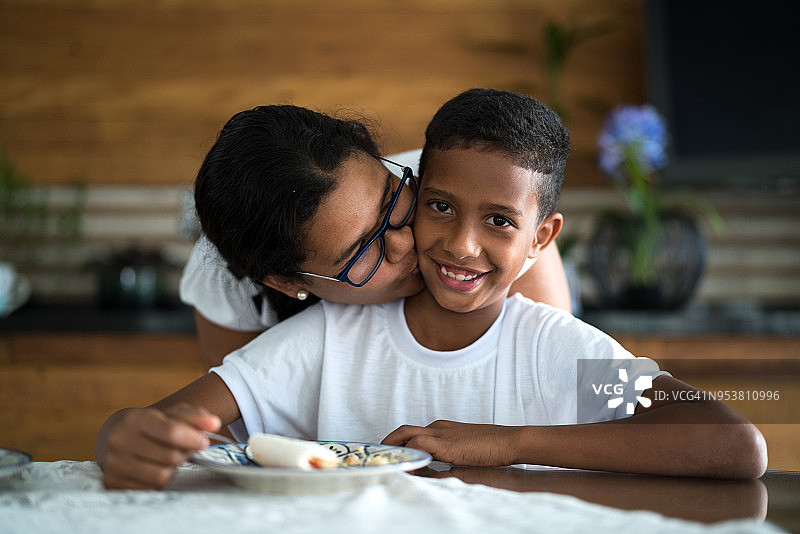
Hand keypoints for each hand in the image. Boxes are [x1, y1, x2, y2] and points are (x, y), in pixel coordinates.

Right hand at [98, 403, 220, 489]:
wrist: (111, 436)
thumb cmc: (148, 425)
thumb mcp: (169, 414)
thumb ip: (194, 417)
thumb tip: (214, 424)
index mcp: (136, 419)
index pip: (171, 432)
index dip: (193, 439)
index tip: (204, 442)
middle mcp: (121, 441)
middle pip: (171, 456)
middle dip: (183, 453)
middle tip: (182, 448)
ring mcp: (115, 464)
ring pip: (162, 475)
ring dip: (172, 468)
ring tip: (168, 458)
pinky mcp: (113, 483)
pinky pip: (150, 488)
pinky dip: (159, 480)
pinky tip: (154, 468)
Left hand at [381, 420, 516, 465]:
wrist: (509, 441)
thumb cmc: (491, 449)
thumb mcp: (461, 455)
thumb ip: (442, 461)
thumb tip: (424, 472)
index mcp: (440, 429)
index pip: (411, 433)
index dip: (397, 444)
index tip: (389, 456)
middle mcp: (437, 427)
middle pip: (403, 431)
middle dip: (387, 444)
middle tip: (379, 459)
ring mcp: (440, 433)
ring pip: (406, 435)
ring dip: (393, 449)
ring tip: (386, 463)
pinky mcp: (445, 443)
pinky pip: (418, 445)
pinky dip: (409, 455)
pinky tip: (406, 467)